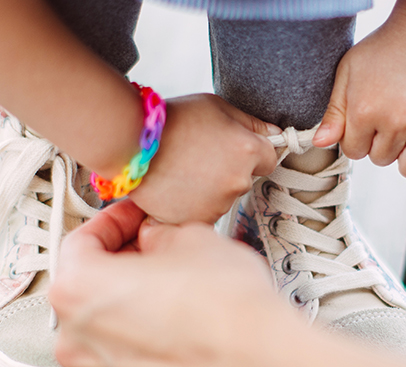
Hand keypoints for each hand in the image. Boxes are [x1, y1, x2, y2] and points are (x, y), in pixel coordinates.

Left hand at [51, 200, 295, 366]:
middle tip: (155, 244)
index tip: (135, 217)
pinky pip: (124, 348)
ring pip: (105, 319)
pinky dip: (142, 330)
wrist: (259, 361)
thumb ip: (158, 233)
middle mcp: (76, 336)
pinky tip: (177, 315)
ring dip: (131, 296)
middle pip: (87, 283)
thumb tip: (155, 238)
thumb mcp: (190, 237)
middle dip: (122, 259)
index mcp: (76, 290)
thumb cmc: (224, 309)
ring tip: (173, 281)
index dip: (115, 220)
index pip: (81, 240)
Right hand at [129, 93, 279, 223]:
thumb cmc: (170, 122)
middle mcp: (238, 181)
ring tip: (185, 170)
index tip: (238, 150)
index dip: (253, 152)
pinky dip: (194, 204)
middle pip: (245, 179)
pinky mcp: (198, 220)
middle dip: (229, 169)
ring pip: (224, 198)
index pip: (270, 158)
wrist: (131, 144)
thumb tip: (274, 134)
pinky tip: (178, 186)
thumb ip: (250, 124)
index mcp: (248, 150)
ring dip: (211, 189)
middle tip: (200, 155)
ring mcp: (218, 204)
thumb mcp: (217, 107)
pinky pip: (204, 213)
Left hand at [315, 7, 405, 177]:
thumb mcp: (350, 71)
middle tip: (394, 115)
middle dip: (384, 143)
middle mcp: (395, 124)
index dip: (361, 136)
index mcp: (365, 111)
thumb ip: (334, 111)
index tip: (372, 118)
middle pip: (381, 160)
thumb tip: (321, 143)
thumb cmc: (388, 48)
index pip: (354, 151)